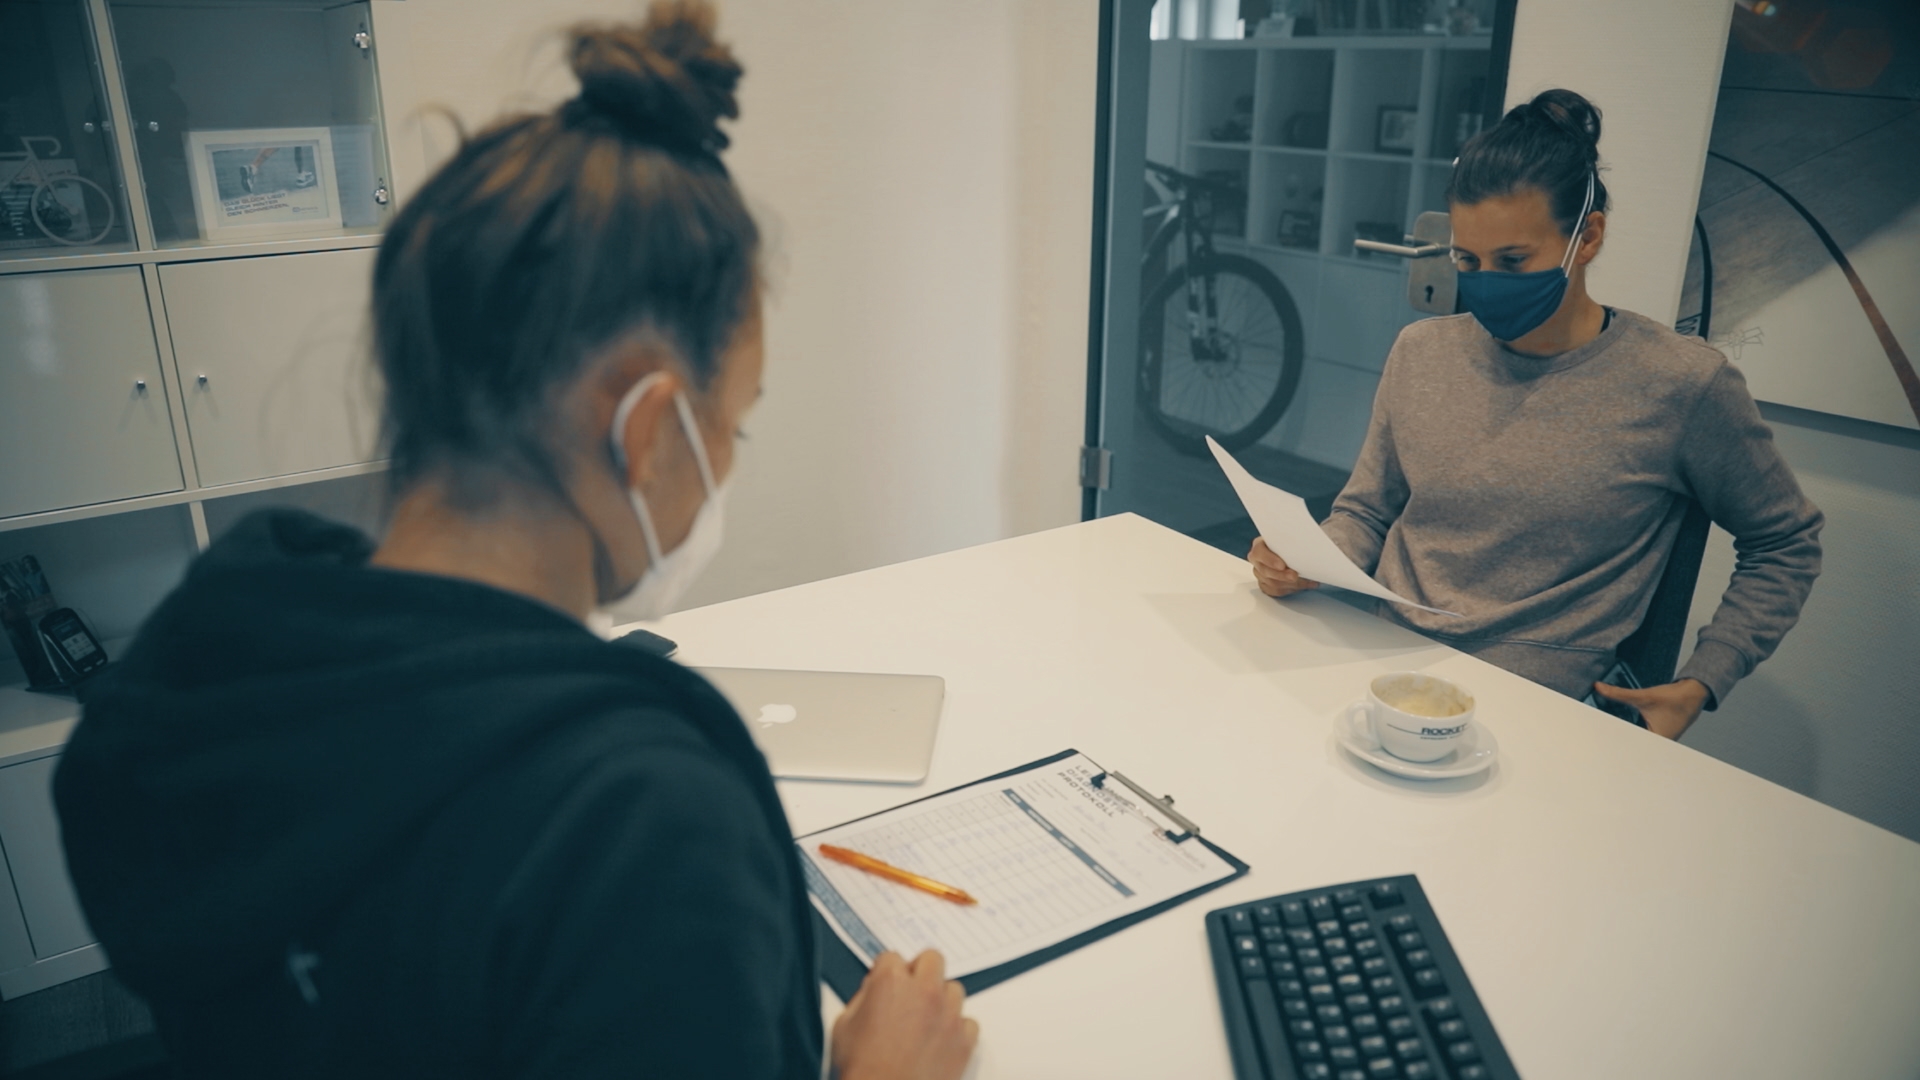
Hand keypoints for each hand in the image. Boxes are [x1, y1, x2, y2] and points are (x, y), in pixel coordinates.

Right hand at [832, 950, 976, 1079]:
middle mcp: (924, 991)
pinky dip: (957, 1028)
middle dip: (920, 970)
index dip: (885, 971)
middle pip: (932, 959)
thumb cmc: (863, 1070)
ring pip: (954, 989)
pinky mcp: (964, 1040)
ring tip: (927, 1018)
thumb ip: (862, 999)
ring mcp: (948, 1015)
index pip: (891, 957)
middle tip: (911, 989)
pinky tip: (941, 1039)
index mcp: (891, 982)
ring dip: (941, 999)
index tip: (884, 982)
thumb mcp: (843, 1026)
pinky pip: (969, 1022)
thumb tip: (871, 993)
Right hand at [1249, 537, 1319, 597]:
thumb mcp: (1289, 539)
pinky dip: (1290, 590)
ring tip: (1306, 581)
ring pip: (1272, 584)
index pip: (1259, 553)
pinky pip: (1276, 592)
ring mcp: (1260, 574)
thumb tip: (1303, 548)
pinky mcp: (1266, 585)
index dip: (1270, 560)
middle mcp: (1257, 561)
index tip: (1282, 566)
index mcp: (1259, 545)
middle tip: (1295, 576)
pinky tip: (1303, 585)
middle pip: (1266, 571)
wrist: (1289, 551)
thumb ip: (1291, 543)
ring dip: (1290, 584)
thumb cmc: (1288, 543)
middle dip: (1282, 576)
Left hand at [1593, 678, 1710, 739]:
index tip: (1598, 748)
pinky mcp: (1657, 730)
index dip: (1613, 748)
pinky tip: (1618, 722)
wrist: (1694, 693)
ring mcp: (1658, 737)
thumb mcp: (1644, 696)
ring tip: (1602, 735)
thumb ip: (1619, 694)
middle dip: (1615, 739)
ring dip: (1622, 732)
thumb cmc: (1676, 699)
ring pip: (1636, 737)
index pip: (1630, 747)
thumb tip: (1599, 688)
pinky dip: (1630, 726)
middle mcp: (1658, 742)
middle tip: (1594, 741)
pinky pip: (1639, 731)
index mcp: (1657, 740)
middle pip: (1631, 743)